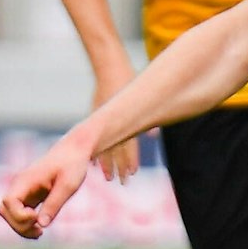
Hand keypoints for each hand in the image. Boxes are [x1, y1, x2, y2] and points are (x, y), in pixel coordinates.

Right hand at [0, 134, 93, 239]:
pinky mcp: (28, 197)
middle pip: (4, 210)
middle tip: (40, 231)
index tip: (36, 218)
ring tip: (39, 233)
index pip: (8, 201)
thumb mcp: (68, 185)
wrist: (74, 152)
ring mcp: (22, 191)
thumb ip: (54, 204)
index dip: (18, 215)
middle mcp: (19, 185)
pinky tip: (39, 230)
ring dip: (20, 227)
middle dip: (18, 224)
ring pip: (9, 214)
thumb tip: (41, 225)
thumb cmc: (72, 165)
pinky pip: (18, 214)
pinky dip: (25, 224)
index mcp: (26, 179)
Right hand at [90, 59, 140, 183]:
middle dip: (119, 167)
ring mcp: (100, 120)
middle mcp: (111, 122)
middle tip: (122, 182)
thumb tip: (153, 135)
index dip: (130, 160)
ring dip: (106, 164)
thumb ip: (146, 117)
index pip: (128, 145)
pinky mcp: (94, 116)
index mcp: (124, 118)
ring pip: (103, 147)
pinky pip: (94, 139)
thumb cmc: (127, 79)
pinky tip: (94, 163)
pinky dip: (95, 151)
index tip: (133, 173)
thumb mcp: (140, 96)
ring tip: (108, 177)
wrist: (108, 67)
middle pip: (116, 150)